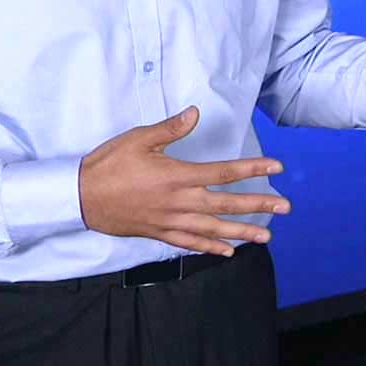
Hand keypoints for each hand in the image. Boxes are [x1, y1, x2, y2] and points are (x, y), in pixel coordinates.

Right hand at [78, 106, 289, 254]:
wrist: (79, 197)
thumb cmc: (108, 165)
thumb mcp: (138, 139)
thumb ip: (170, 129)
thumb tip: (195, 113)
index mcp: (178, 176)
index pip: (224, 172)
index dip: (253, 169)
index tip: (277, 167)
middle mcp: (180, 202)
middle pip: (227, 205)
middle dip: (259, 205)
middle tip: (285, 207)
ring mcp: (171, 221)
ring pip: (214, 230)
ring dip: (242, 232)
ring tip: (266, 237)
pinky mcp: (159, 233)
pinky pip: (190, 243)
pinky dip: (211, 248)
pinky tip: (228, 252)